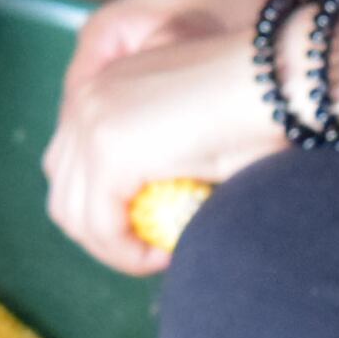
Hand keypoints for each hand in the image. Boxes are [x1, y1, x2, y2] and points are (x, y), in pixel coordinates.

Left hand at [42, 0, 290, 272]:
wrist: (274, 81)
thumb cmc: (255, 106)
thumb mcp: (190, 132)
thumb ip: (157, 157)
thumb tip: (149, 210)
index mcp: (102, 86)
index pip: (71, 162)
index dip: (100, 207)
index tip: (146, 232)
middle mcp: (86, 99)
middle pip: (64, 189)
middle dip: (100, 232)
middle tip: (147, 252)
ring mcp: (91, 124)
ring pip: (74, 215)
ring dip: (113, 248)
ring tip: (158, 256)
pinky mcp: (109, 153)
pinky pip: (102, 226)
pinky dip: (127, 253)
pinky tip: (162, 256)